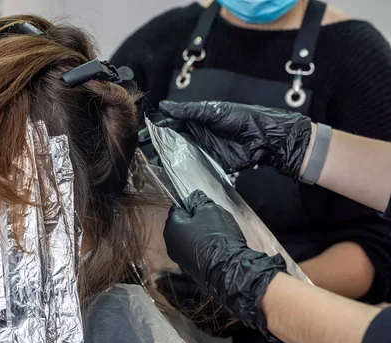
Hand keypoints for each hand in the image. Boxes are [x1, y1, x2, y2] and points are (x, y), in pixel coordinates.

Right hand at [159, 101, 312, 176]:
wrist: (264, 138)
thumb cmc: (242, 118)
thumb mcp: (213, 111)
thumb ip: (188, 110)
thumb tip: (164, 105)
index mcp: (198, 118)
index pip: (173, 122)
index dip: (160, 126)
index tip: (146, 131)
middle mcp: (198, 134)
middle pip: (174, 140)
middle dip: (162, 144)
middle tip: (147, 149)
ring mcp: (204, 149)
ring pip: (181, 154)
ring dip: (170, 157)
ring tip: (157, 160)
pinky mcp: (211, 163)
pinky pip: (194, 166)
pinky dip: (184, 169)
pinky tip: (173, 170)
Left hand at [164, 190, 286, 338]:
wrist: (229, 270)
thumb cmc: (217, 238)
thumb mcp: (210, 210)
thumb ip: (199, 201)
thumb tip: (195, 197)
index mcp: (171, 227)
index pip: (177, 208)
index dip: (192, 205)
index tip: (205, 207)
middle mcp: (171, 244)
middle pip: (183, 224)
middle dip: (197, 220)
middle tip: (213, 220)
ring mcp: (180, 258)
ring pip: (190, 238)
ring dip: (201, 234)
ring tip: (218, 234)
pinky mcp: (191, 269)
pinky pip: (196, 251)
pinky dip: (204, 247)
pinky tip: (217, 247)